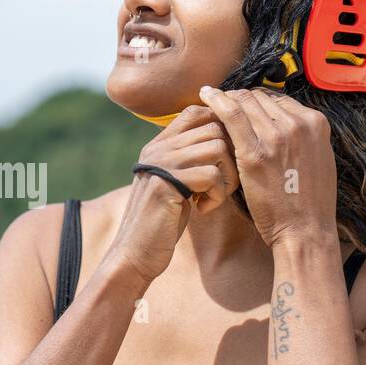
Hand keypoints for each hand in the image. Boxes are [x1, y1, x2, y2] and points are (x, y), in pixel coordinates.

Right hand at [105, 105, 240, 282]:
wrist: (135, 252)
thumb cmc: (162, 220)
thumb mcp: (175, 183)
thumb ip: (189, 159)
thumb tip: (222, 140)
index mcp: (159, 144)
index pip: (195, 112)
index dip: (219, 128)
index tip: (224, 158)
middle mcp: (158, 148)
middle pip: (214, 128)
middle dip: (230, 156)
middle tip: (221, 184)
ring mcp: (160, 164)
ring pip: (217, 148)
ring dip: (226, 177)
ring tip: (213, 197)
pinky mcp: (166, 185)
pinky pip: (211, 175)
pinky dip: (217, 195)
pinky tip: (203, 209)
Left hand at [197, 86, 336, 247]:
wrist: (305, 230)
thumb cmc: (308, 202)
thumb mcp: (317, 159)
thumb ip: (303, 138)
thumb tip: (283, 123)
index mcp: (316, 123)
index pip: (278, 98)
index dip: (257, 101)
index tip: (242, 106)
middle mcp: (298, 124)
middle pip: (259, 97)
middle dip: (239, 99)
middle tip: (222, 104)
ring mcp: (277, 136)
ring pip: (244, 101)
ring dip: (227, 100)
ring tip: (210, 101)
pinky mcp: (255, 152)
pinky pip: (232, 114)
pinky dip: (216, 100)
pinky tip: (205, 95)